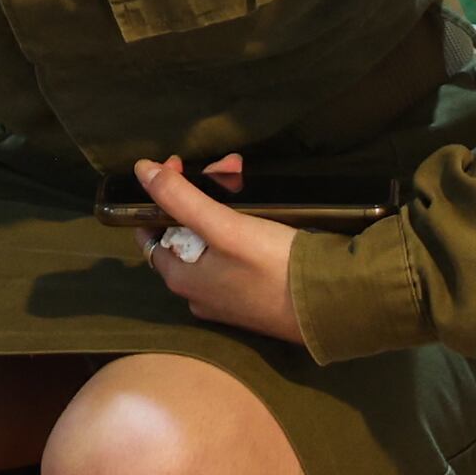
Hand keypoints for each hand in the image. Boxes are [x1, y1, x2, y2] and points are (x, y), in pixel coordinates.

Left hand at [129, 154, 306, 345]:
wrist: (335, 308)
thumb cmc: (275, 267)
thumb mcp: (225, 228)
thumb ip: (180, 199)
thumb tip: (140, 170)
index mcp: (181, 279)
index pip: (152, 229)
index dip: (161, 195)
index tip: (181, 166)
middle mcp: (198, 293)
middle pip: (187, 230)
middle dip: (203, 191)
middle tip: (229, 166)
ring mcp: (228, 298)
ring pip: (214, 239)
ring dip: (225, 204)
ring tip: (242, 172)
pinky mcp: (256, 298)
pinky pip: (237, 255)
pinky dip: (243, 227)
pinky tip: (261, 208)